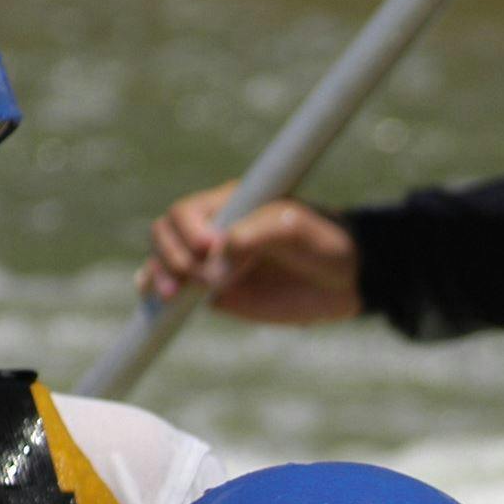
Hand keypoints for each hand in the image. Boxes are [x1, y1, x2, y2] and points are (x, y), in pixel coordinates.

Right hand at [138, 189, 363, 324]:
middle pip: (166, 233)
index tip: (210, 249)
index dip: (188, 230)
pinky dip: (158, 291)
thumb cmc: (325, 242)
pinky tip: (154, 299)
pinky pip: (177, 290)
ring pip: (164, 260)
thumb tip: (217, 257)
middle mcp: (215, 230)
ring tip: (174, 294)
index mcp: (230, 204)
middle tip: (203, 279)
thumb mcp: (295, 228)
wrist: (348, 280)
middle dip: (172, 255)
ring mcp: (212, 262)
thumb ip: (256, 234)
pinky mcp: (216, 293)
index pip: (187, 211)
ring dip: (161, 273)